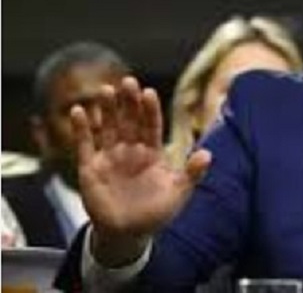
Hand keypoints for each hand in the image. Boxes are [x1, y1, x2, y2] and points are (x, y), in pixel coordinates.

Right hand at [71, 76, 211, 265]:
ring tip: (105, 91)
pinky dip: (81, 129)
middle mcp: (130, 150)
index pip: (151, 125)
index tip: (148, 93)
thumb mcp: (179, 193)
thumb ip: (192, 174)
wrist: (129, 235)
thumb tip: (208, 154)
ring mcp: (109, 157)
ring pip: (107, 128)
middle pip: (129, 121)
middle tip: (127, 82)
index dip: (149, 110)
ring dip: (106, 110)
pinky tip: (79, 111)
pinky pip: (85, 145)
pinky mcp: (90, 168)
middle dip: (128, 102)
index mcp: (152, 152)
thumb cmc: (156, 212)